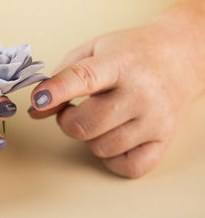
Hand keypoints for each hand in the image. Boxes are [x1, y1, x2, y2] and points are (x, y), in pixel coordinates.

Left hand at [28, 22, 204, 177]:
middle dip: (67, 120)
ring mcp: (155, 120)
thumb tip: (37, 109)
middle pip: (86, 124)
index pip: (83, 79)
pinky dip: (112, 157)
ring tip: (98, 117)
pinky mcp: (165, 140)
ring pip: (101, 147)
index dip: (56, 92)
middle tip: (71, 109)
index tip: (37, 100)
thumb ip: (61, 77)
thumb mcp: (93, 50)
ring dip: (89, 137)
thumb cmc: (132, 52)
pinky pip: (128, 166)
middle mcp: (141, 93)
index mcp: (121, 63)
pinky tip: (113, 137)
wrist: (180, 56)